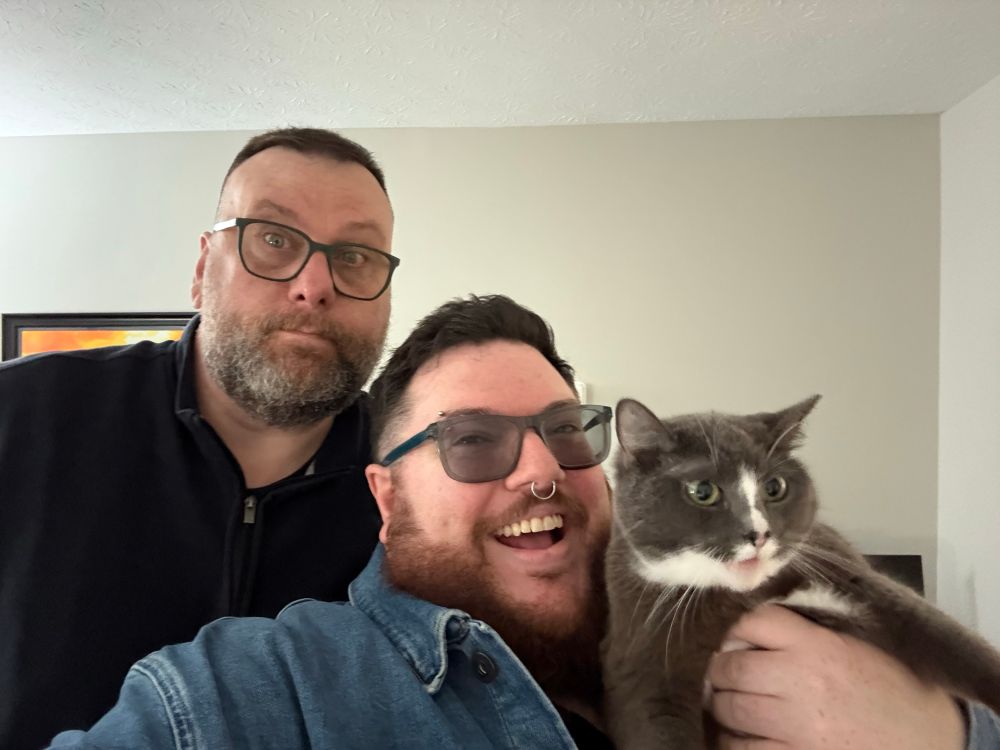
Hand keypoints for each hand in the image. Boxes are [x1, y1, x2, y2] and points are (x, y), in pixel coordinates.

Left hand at [707, 604, 965, 749]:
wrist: (932, 739)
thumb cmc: (890, 689)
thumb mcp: (850, 646)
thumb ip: (802, 633)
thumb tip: (745, 626)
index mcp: (818, 646)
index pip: (753, 621)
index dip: (732, 628)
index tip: (729, 637)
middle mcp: (803, 681)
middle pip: (729, 666)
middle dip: (720, 671)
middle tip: (724, 675)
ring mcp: (798, 724)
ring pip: (728, 707)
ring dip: (722, 706)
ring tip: (732, 705)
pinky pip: (742, 748)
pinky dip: (732, 741)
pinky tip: (742, 736)